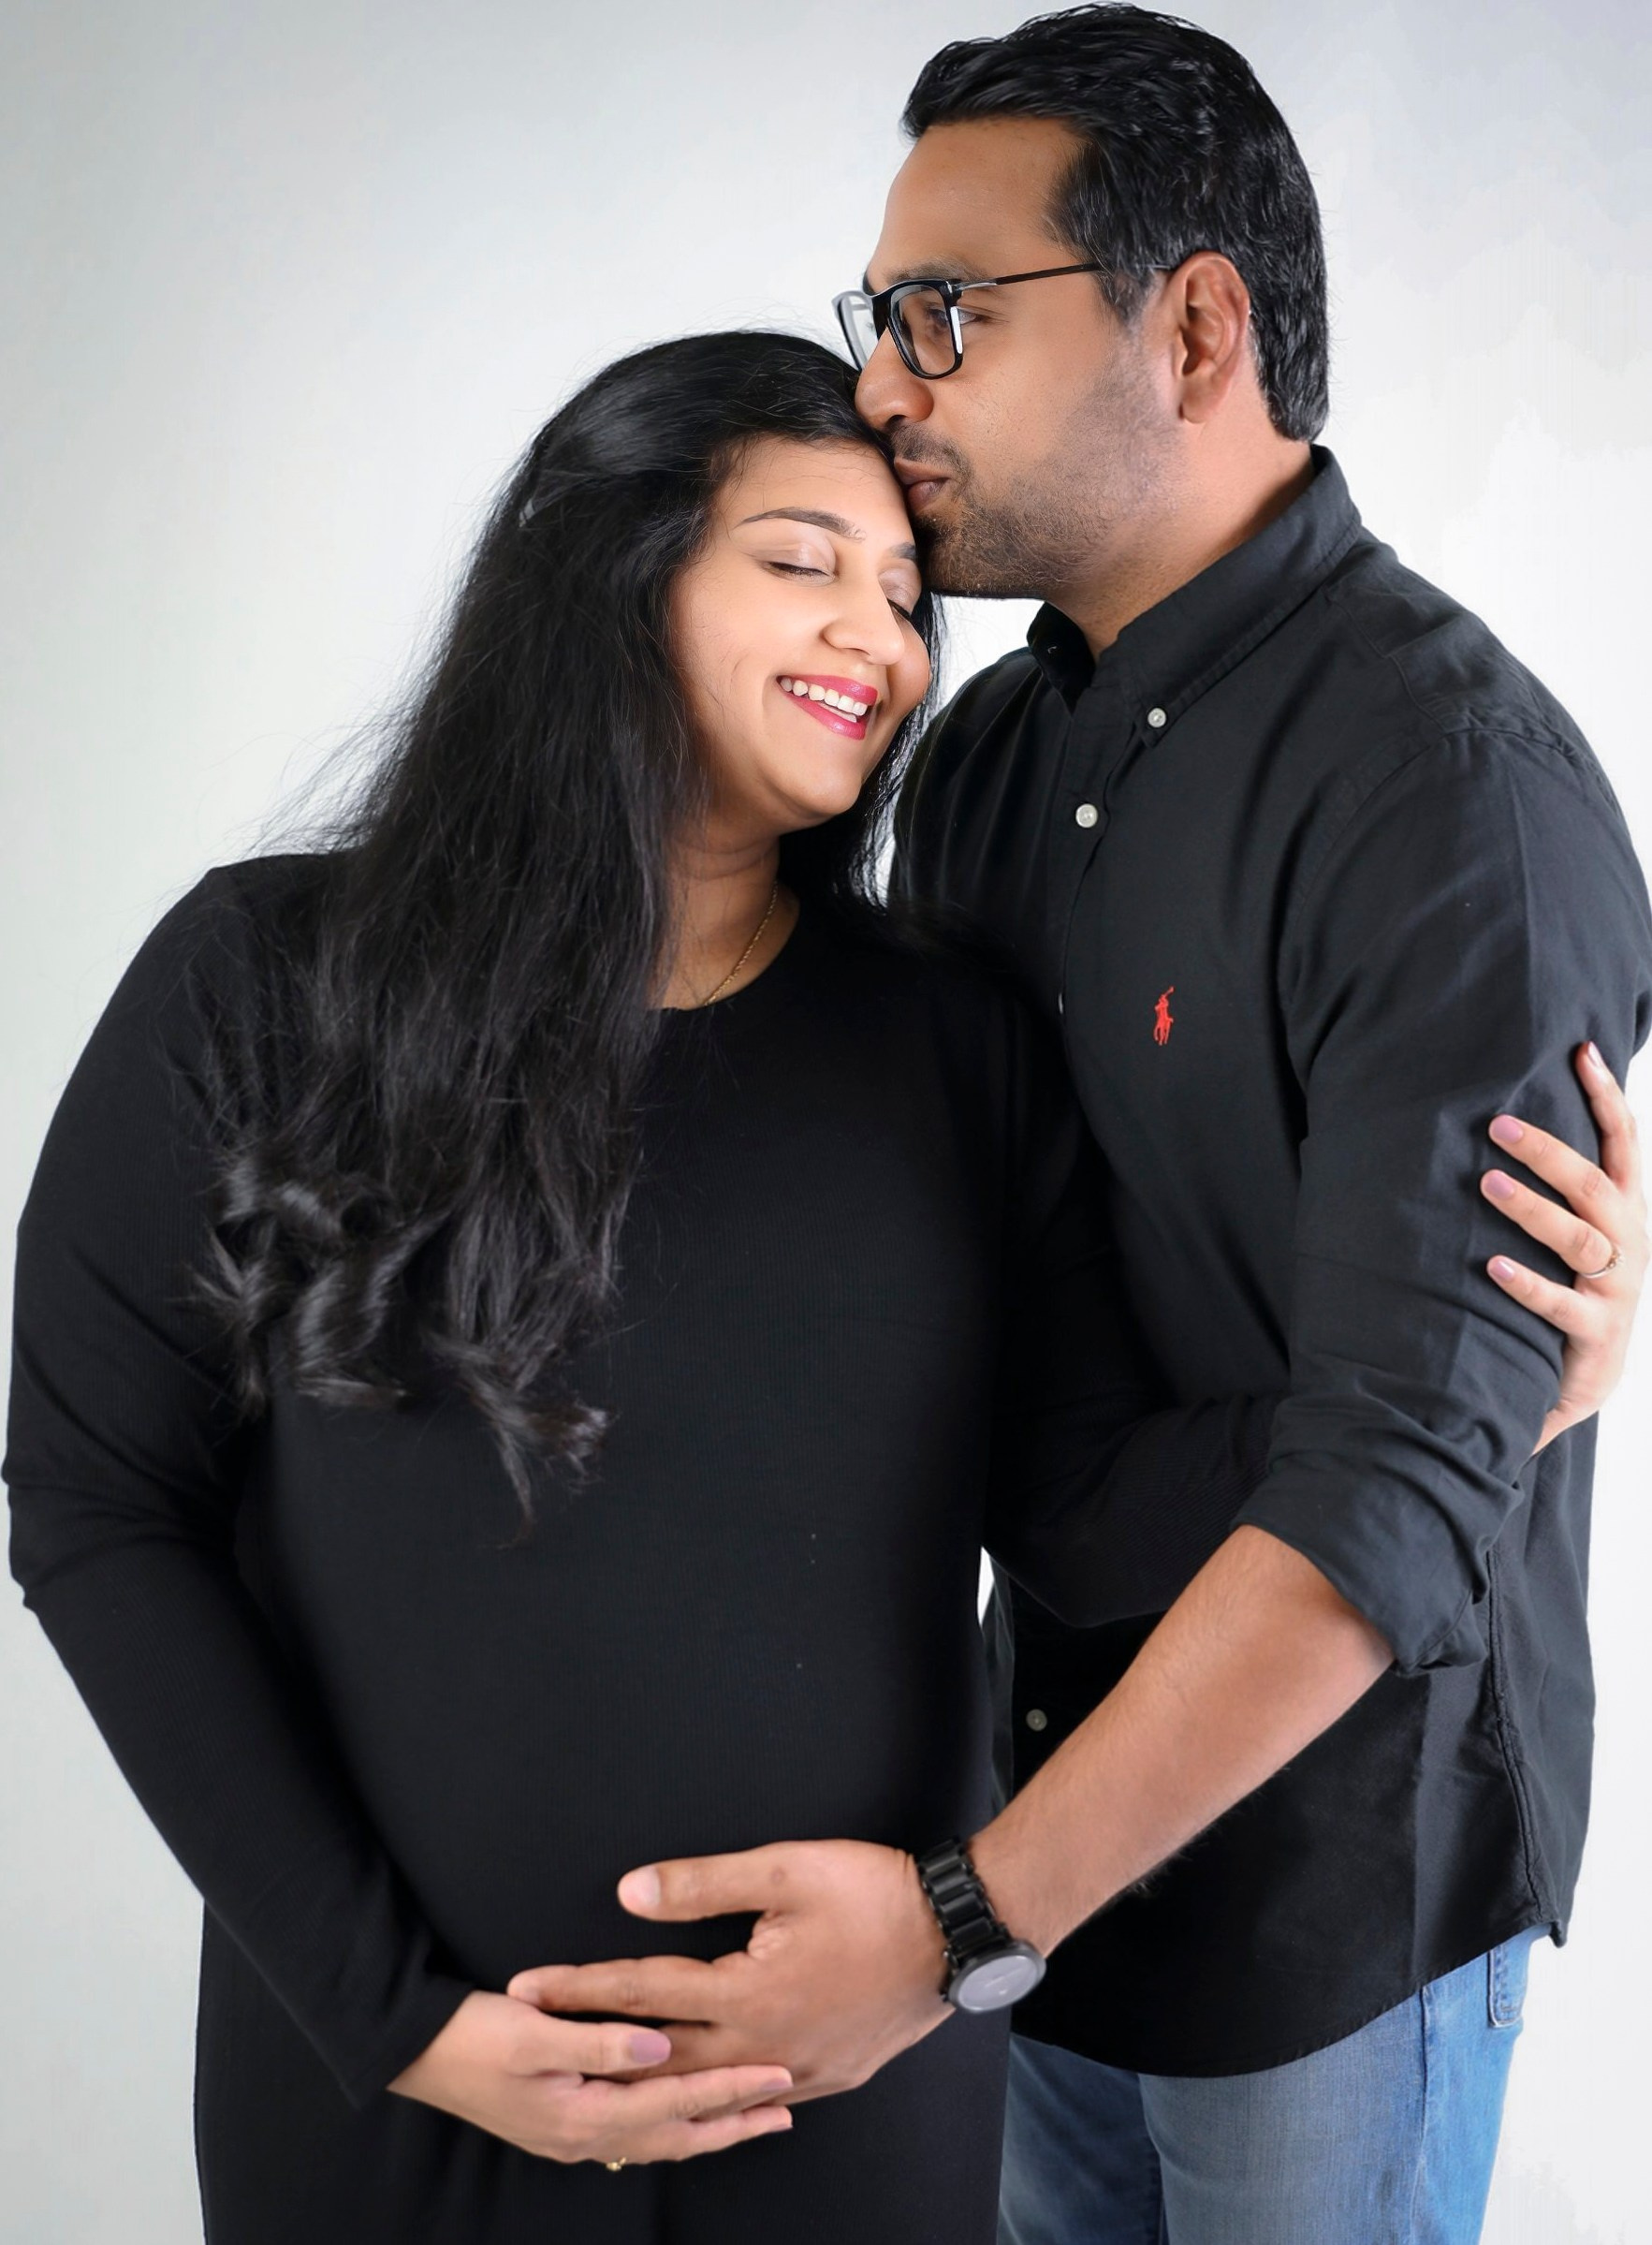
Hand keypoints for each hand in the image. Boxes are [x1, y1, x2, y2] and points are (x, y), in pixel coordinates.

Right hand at [386, 1989, 792, 2162]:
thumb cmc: (473, 2033)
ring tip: (748, 2119)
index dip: (730, 2088)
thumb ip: (603, 2041)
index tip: (779, 2075)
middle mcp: (583, 2137)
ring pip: (656, 2141)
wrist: (414, 2051)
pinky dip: (669, 2128)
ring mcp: (570, 2137)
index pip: (675, 2102)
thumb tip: (665, 2048)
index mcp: (583, 2114)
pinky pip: (632, 2135)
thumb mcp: (535, 2028)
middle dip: (732, 2122)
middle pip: (675, 2136)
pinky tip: (678, 2120)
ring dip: (705, 2129)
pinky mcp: (560, 2124)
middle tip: (785, 2110)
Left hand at [507, 1840, 950, 2103]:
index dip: (579, 1989)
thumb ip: (702, 1885)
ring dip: (646, 2080)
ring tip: (594, 2080)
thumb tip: (627, 1894)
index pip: (642, 1993)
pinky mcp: (827, 2077)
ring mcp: (798, 2071)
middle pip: (658, 2054)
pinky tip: (690, 2100)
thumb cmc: (873, 1891)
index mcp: (747, 1995)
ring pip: (703, 2089)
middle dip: (592, 2044)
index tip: (523, 1991)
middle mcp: (764, 2046)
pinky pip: (753, 2096)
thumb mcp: (785, 1869)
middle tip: (531, 2045)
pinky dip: (710, 2099)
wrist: (959, 1934)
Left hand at [1482, 1042, 1646, 1449]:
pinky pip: (1559, 1304)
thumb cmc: (1572, 1289)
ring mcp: (1615, 1290)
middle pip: (1596, 1186)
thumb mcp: (1577, 1233)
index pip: (1624, 1144)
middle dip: (1550, 1152)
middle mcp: (1628, 1244)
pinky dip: (1527, 1284)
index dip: (1607, 1097)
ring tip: (1488, 1183)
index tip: (1582, 1050)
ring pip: (1580, 1240)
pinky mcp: (1593, 1333)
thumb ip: (1560, 1186)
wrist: (1585, 1381)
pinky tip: (1493, 1266)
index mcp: (1625, 1213)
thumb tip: (1510, 1117)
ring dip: (1533, 1209)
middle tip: (1497, 1124)